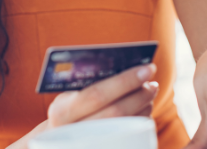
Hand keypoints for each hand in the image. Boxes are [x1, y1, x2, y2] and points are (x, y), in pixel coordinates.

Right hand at [8, 64, 158, 148]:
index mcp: (61, 111)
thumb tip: (126, 66)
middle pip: (116, 113)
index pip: (98, 93)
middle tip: (153, 83)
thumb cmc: (67, 113)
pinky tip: (144, 110)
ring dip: (143, 107)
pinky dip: (141, 122)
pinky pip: (129, 139)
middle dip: (139, 94)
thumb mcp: (68, 99)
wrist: (54, 143)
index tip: (148, 67)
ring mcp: (87, 146)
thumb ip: (88, 85)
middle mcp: (72, 132)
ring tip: (149, 92)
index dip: (125, 80)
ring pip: (126, 127)